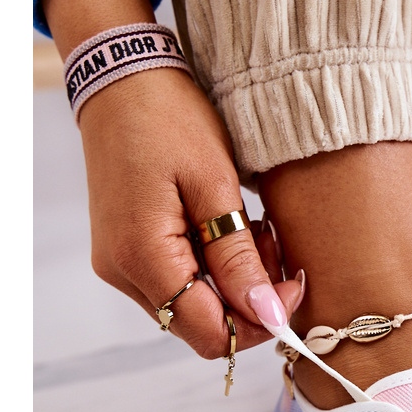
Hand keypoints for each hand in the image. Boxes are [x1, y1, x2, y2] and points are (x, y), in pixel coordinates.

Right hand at [42, 0, 300, 359]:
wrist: (122, 76)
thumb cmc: (169, 118)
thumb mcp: (216, 185)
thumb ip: (238, 258)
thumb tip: (267, 315)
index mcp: (142, 256)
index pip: (209, 334)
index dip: (259, 322)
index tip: (293, 284)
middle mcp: (121, 271)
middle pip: (200, 325)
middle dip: (248, 297)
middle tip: (271, 242)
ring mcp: (118, 263)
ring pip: (190, 305)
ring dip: (231, 280)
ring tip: (250, 226)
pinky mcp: (123, 250)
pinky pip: (176, 281)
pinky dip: (210, 266)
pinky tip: (226, 226)